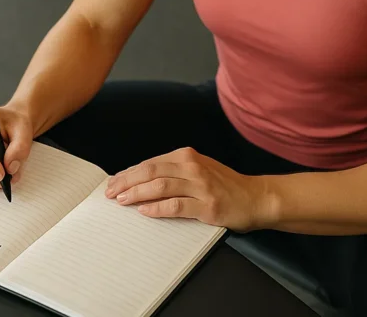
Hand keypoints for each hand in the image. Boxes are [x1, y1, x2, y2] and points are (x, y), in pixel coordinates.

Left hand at [103, 147, 271, 231]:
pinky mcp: (207, 205)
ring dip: (137, 194)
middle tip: (110, 192)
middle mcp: (192, 167)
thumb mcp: (199, 169)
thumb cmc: (225, 185)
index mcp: (187, 156)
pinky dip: (158, 208)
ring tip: (121, 201)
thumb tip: (142, 179)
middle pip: (150, 171)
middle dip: (126, 182)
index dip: (128, 173)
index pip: (150, 163)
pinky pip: (176, 205)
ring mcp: (200, 186)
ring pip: (160, 186)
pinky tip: (144, 211)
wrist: (256, 197)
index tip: (114, 182)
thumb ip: (174, 171)